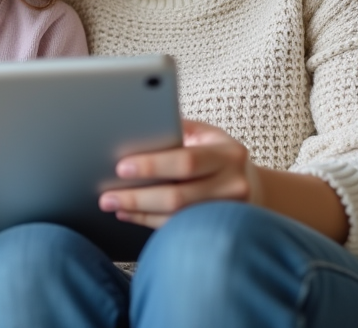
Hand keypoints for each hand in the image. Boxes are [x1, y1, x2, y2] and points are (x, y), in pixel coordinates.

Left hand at [97, 119, 261, 228]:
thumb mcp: (205, 134)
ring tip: (112, 204)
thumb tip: (135, 127)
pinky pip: (177, 228)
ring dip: (138, 211)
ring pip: (176, 217)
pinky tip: (129, 214)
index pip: (186, 161)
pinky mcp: (217, 230)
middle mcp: (234, 185)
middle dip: (137, 196)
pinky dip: (148, 220)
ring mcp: (228, 213)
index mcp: (229, 154)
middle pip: (178, 196)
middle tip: (106, 195)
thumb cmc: (216, 154)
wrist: (250, 185)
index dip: (152, 166)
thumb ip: (176, 129)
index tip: (121, 166)